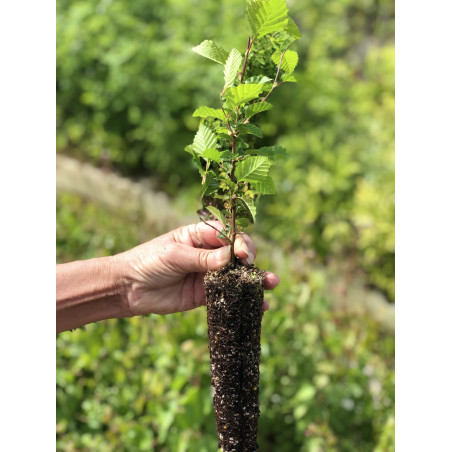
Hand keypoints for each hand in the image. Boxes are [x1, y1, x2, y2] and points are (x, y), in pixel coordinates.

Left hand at [115, 222, 279, 314]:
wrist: (127, 288)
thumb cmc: (148, 261)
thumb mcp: (175, 255)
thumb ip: (202, 258)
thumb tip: (231, 258)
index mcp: (199, 235)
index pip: (228, 235)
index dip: (240, 242)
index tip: (244, 254)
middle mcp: (207, 254)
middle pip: (236, 254)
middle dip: (251, 261)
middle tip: (259, 272)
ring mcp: (207, 275)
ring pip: (235, 276)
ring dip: (254, 280)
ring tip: (271, 284)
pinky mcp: (204, 295)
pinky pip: (227, 296)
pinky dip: (243, 299)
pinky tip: (259, 305)